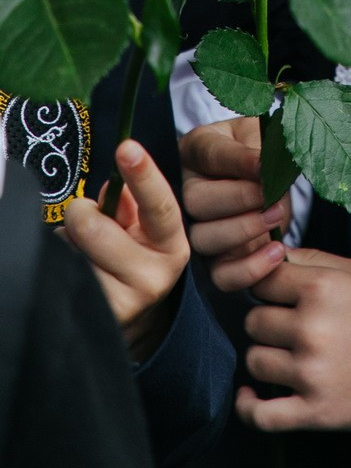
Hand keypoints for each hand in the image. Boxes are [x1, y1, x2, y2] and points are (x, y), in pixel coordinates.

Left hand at [62, 139, 189, 359]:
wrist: (134, 319)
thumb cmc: (133, 258)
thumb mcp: (141, 228)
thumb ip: (130, 203)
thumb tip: (115, 187)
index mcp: (172, 244)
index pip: (159, 204)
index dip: (143, 174)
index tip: (126, 147)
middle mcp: (155, 277)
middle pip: (95, 226)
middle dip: (82, 214)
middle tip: (87, 219)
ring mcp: (125, 303)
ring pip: (72, 253)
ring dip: (70, 245)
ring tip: (85, 254)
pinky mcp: (97, 320)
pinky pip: (63, 277)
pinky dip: (62, 267)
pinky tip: (77, 276)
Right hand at [180, 116, 289, 291]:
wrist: (277, 184)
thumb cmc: (266, 151)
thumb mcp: (265, 136)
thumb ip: (261, 147)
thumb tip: (262, 166)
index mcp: (198, 148)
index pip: (209, 153)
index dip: (237, 161)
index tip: (264, 166)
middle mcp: (188, 189)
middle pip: (196, 201)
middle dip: (239, 199)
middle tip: (271, 195)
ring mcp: (197, 229)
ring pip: (203, 239)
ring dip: (244, 229)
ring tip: (277, 216)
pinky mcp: (215, 262)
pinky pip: (221, 276)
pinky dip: (249, 268)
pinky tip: (277, 251)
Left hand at [237, 248, 350, 431]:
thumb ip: (315, 260)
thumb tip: (274, 253)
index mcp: (322, 288)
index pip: (262, 280)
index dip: (267, 286)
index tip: (277, 294)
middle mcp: (311, 327)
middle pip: (254, 321)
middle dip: (269, 321)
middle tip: (291, 326)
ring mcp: (311, 372)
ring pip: (254, 360)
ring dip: (267, 357)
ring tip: (288, 356)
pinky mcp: (315, 412)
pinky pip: (260, 415)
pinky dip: (248, 407)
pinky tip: (251, 396)